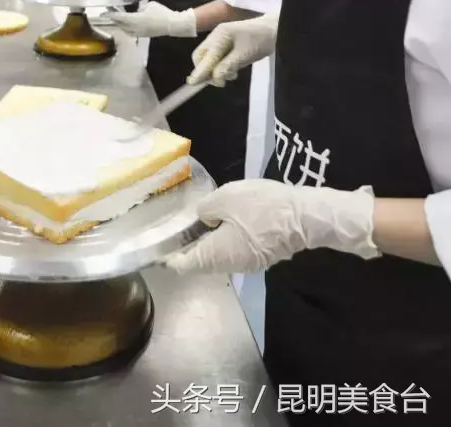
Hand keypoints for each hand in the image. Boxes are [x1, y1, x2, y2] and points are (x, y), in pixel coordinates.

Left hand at [111, 2, 196, 37]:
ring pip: (125, 30)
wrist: (172, 24)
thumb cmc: (161, 13)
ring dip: (120, 25)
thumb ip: (140, 8)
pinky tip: (127, 25)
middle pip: (120, 25)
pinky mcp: (144, 35)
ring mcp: (139, 33)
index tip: (103, 14)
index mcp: (134, 19)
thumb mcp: (149, 5)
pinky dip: (127, 28)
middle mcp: (134, 28)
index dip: (110, 15)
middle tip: (109, 14)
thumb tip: (138, 10)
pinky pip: (131, 32)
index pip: (119, 17)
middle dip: (114, 20)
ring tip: (118, 20)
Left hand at [166, 180, 378, 274]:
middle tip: (181, 225)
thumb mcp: (224, 198)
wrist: (303, 217)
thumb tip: (201, 218)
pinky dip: (227, 240)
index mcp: (215, 256)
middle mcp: (230, 266)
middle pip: (202, 262)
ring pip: (220, 257)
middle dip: (190, 247)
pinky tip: (227, 222)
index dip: (169, 255)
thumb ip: (204, 210)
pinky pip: (236, 251)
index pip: (183, 265)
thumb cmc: (260, 207)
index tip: (161, 243)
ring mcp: (248, 264)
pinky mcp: (262, 257)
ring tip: (202, 221)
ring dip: (210, 243)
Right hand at [189, 14, 277, 86]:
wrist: (276, 29)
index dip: (199, 71)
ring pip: (208, 58)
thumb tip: (214, 78)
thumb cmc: (261, 40)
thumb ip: (228, 66)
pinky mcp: (226, 44)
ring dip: (215, 70)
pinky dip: (221, 67)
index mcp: (219, 36)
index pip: (203, 56)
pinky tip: (233, 70)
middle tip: (220, 82)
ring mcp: (220, 40)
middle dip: (206, 71)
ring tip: (232, 74)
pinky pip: (217, 58)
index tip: (193, 84)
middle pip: (201, 57)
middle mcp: (216, 36)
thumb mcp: (245, 55)